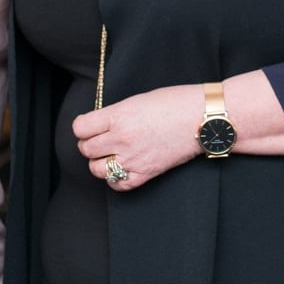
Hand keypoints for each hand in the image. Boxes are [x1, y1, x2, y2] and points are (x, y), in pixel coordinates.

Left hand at [72, 84, 204, 192]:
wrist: (203, 118)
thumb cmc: (175, 102)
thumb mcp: (138, 100)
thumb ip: (116, 114)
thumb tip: (99, 124)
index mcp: (119, 115)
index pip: (80, 127)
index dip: (83, 127)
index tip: (90, 126)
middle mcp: (122, 138)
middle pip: (86, 149)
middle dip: (90, 144)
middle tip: (101, 140)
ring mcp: (133, 158)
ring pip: (96, 169)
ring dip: (100, 162)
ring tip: (111, 154)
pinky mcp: (146, 173)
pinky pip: (117, 183)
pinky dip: (115, 178)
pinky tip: (121, 168)